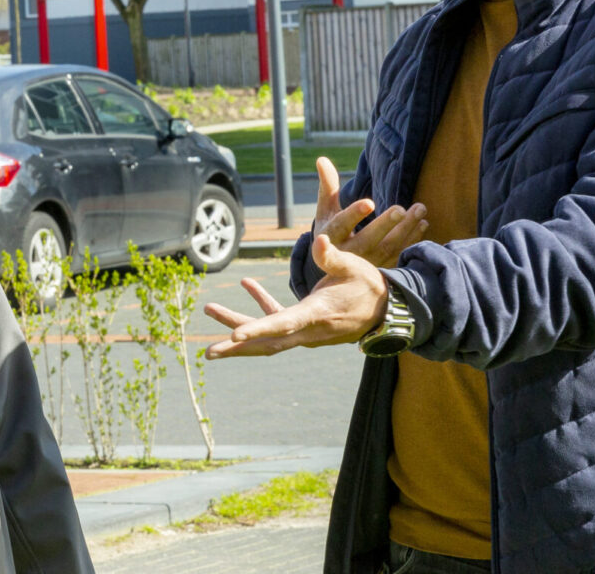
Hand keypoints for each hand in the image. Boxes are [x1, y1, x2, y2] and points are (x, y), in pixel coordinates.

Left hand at [205, 235, 388, 358]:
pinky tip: (247, 285)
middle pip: (267, 341)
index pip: (283, 325)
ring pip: (268, 333)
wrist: (385, 309)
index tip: (233, 338)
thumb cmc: (368, 286)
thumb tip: (319, 240)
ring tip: (210, 309)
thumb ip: (333, 256)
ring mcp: (305, 330)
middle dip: (237, 348)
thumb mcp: (354, 267)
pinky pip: (278, 318)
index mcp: (317, 314)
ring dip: (239, 325)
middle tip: (208, 353)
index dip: (258, 330)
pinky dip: (261, 305)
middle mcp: (308, 329)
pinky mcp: (305, 324)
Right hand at [289, 157, 427, 297]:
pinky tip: (423, 224)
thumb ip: (327, 186)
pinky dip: (412, 239)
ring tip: (420, 209)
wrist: (338, 265)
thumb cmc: (332, 228)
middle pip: (367, 239)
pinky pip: (399, 254)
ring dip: (406, 229)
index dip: (354, 214)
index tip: (369, 202)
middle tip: (401, 209)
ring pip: (388, 247)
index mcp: (331, 236)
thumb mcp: (326, 209)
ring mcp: (366, 263)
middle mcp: (348, 253)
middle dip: (385, 224)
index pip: (341, 225)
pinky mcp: (381, 269)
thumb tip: (322, 159)